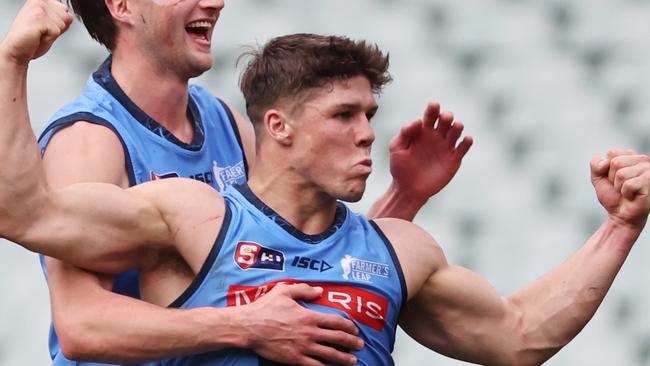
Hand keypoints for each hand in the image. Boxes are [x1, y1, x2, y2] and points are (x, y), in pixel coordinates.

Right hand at [0, 0, 71, 64]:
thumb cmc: (30, 39)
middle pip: (67, 17)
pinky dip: (49, 39)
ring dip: (53, 34)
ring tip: (39, 34)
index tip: (45, 27)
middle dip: (57, 29)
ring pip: (63, 24)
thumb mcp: (48, 25)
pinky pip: (57, 31)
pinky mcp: (39, 18)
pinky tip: (37, 37)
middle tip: (42, 32)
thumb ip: (60, 18)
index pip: (65, 10)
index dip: (59, 24)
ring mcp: (39, 8)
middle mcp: (39, 1)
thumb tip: (70, 16)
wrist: (16, 50)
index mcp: (41, 0)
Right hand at [238, 283, 362, 365]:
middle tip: (360, 345)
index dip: (349, 326)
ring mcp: (303, 347)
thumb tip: (319, 290)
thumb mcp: (284, 291)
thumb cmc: (265, 308)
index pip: (336, 321)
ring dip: (344, 358)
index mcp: (309, 316)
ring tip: (353, 361)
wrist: (249, 327)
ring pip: (330, 355)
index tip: (355, 329)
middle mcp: (310, 333)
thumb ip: (303, 289)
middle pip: (338, 339)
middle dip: (352, 343)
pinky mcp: (295, 359)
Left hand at [389, 102, 472, 201]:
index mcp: (423, 131)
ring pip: (456, 132)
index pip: (430, 115)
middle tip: (445, 118)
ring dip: (457, 127)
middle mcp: (436, 137)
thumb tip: (418, 121)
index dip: (433, 109)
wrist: (408, 189)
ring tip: (455, 127)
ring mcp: (446, 148)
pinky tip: (466, 139)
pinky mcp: (453, 160)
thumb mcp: (396, 148)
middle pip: (445, 121)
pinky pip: (463, 148)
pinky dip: (467, 142)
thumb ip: (405, 133)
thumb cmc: (400, 168)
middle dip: (447, 116)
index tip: (434, 106)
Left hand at [591, 149, 649, 228]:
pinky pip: (629, 184)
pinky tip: (632, 196)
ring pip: (621, 173)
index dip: (607, 169)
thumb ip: (596, 165)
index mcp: (630, 156)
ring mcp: (648, 170)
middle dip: (612, 178)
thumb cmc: (612, 196)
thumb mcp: (598, 178)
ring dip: (619, 187)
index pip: (612, 153)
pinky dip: (626, 193)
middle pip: (616, 162)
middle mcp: (642, 160)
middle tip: (620, 187)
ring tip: (626, 192)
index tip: (613, 179)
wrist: (620, 215)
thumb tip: (605, 162)